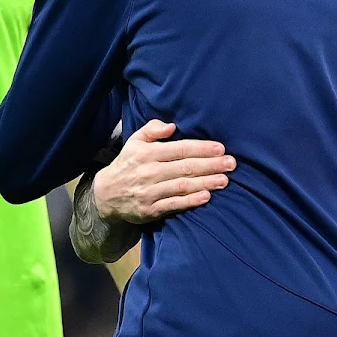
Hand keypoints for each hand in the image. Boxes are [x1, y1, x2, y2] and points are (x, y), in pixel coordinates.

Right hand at [91, 119, 234, 223]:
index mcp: (147, 153)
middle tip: (231, 163)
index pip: (179, 149)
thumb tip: (172, 126)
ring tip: (225, 180)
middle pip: (185, 167)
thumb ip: (152, 129)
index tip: (221, 148)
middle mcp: (149, 171)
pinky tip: (206, 196)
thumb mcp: (134, 141)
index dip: (201, 148)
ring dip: (205, 182)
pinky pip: (174, 205)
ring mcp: (149, 192)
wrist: (105, 195)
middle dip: (211, 165)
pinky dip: (190, 201)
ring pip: (182, 186)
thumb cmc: (128, 164)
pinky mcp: (150, 210)